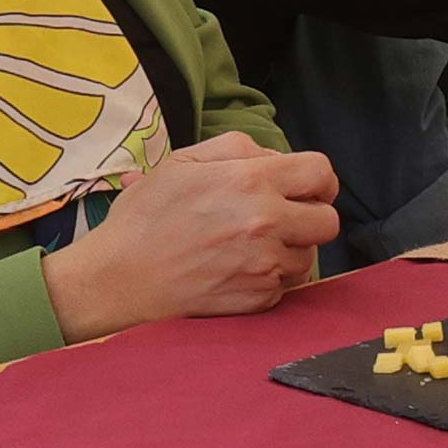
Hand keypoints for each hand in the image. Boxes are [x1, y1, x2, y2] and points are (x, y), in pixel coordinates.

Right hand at [45, 134, 341, 338]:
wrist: (118, 278)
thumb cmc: (145, 217)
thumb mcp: (182, 162)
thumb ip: (236, 148)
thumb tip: (273, 158)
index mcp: (251, 181)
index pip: (322, 173)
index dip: (317, 179)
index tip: (303, 188)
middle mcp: (266, 223)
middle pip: (328, 220)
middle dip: (309, 216)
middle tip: (280, 218)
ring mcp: (264, 266)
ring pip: (309, 256)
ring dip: (288, 250)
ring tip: (249, 247)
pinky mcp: (258, 300)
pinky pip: (286, 286)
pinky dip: (270, 278)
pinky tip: (238, 269)